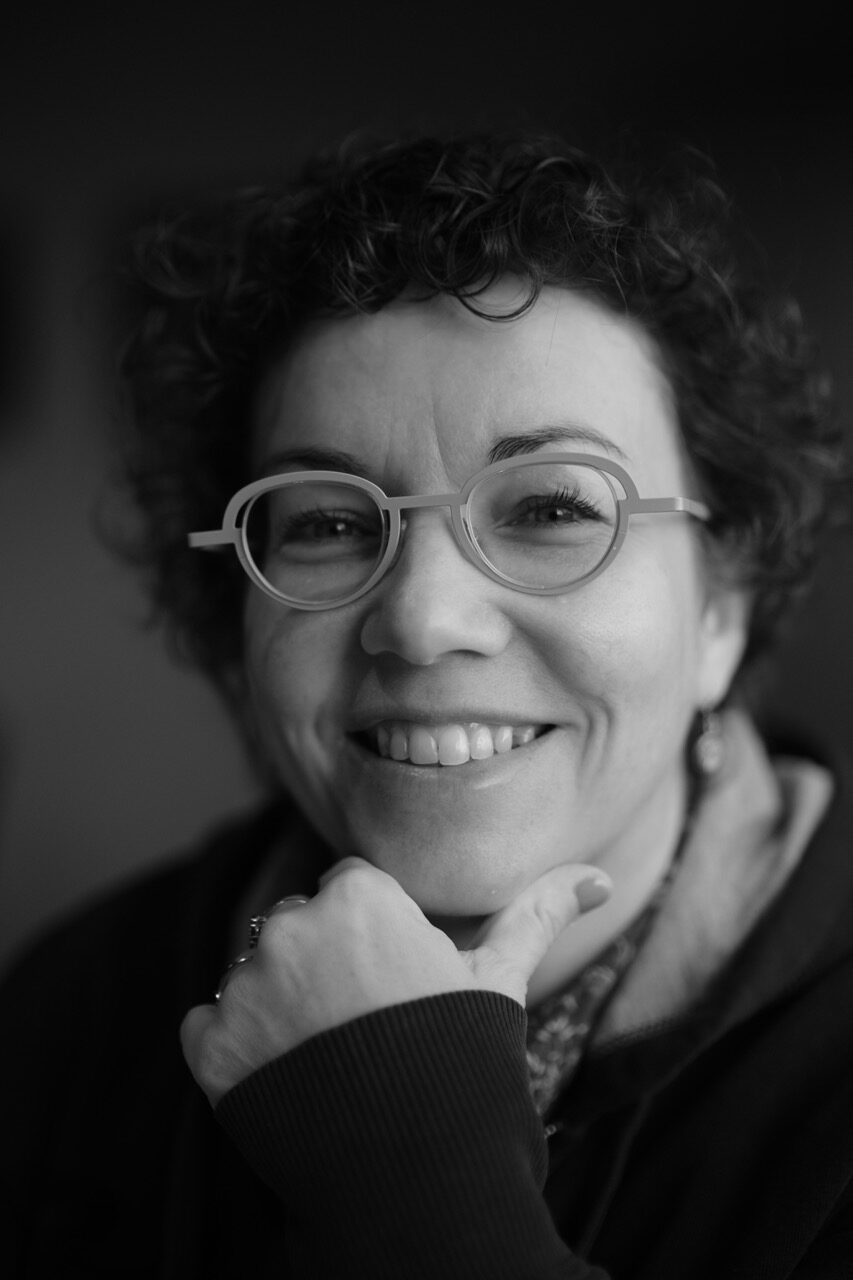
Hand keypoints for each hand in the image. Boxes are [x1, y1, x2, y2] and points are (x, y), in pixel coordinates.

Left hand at [181, 857, 610, 1103]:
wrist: (415, 1185)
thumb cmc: (465, 1067)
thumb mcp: (499, 983)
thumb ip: (537, 914)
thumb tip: (600, 878)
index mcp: (356, 895)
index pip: (352, 889)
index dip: (378, 935)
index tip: (398, 984)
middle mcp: (289, 926)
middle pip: (299, 925)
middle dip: (325, 961)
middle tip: (367, 1026)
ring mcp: (243, 987)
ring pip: (255, 973)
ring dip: (280, 1003)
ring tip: (331, 1060)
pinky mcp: (209, 1047)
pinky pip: (211, 1026)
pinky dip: (238, 1048)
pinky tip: (288, 1080)